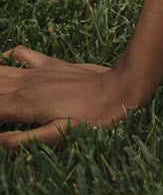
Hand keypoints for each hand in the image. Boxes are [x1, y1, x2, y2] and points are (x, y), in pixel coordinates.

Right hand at [0, 47, 128, 150]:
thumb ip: (23, 140)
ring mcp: (38, 72)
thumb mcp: (57, 136)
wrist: (120, 90)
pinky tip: (6, 57)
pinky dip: (11, 55)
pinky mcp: (52, 64)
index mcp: (24, 105)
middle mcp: (26, 86)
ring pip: (1, 70)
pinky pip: (24, 54)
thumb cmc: (91, 120)